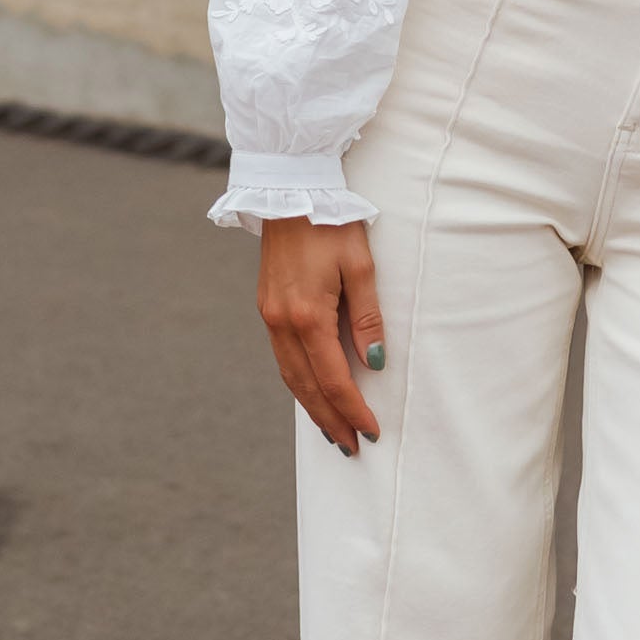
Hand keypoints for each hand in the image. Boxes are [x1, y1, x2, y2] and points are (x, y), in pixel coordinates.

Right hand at [256, 216, 383, 456]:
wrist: (289, 191)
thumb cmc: (331, 224)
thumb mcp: (361, 268)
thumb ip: (367, 320)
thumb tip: (373, 365)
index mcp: (307, 315)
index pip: (334, 378)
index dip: (353, 409)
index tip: (372, 431)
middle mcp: (282, 322)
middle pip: (307, 386)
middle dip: (330, 420)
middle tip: (351, 447)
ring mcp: (269, 316)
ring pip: (290, 375)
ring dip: (312, 406)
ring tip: (333, 430)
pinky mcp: (267, 308)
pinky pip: (282, 357)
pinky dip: (299, 382)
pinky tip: (312, 392)